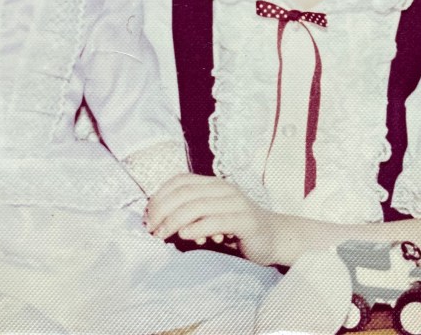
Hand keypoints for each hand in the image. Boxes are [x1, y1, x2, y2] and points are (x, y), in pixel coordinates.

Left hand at [144, 173, 286, 265]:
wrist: (273, 238)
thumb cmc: (235, 229)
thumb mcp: (209, 218)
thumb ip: (189, 215)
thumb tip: (158, 223)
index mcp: (213, 184)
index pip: (179, 181)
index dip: (159, 197)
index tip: (147, 218)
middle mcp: (224, 189)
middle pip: (185, 193)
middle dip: (162, 210)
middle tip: (151, 229)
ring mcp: (236, 203)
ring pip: (198, 205)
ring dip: (174, 220)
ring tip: (162, 235)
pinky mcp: (246, 220)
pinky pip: (217, 220)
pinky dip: (197, 228)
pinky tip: (185, 236)